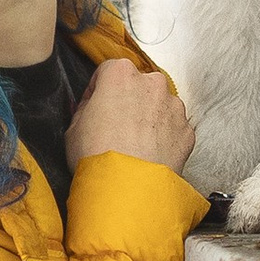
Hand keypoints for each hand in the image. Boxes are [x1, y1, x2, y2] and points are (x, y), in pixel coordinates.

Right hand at [67, 58, 196, 177]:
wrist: (128, 188)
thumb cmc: (98, 157)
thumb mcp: (73, 129)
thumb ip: (83, 111)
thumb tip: (87, 109)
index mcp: (121, 74)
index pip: (106, 72)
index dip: (98, 91)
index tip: (94, 107)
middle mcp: (152, 83)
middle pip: (138, 86)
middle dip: (128, 102)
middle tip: (115, 127)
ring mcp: (173, 106)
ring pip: (159, 106)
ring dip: (149, 118)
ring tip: (134, 144)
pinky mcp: (186, 130)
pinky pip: (173, 129)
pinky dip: (164, 138)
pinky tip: (149, 154)